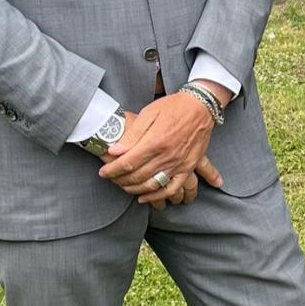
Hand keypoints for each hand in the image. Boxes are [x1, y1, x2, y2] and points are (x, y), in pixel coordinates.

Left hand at [101, 94, 223, 201]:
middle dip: (120, 180)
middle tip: (111, 178)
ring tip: (124, 186)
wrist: (201, 107)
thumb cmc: (173, 107)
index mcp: (155, 141)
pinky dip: (157, 196)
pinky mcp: (188, 168)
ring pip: (151, 185)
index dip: (112, 170)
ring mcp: (179, 164)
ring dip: (134, 189)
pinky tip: (145, 198)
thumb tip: (115, 150)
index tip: (103, 172)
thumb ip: (132, 134)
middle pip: (137, 176)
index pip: (128, 163)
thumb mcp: (149, 112)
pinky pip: (172, 189)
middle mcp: (167, 156)